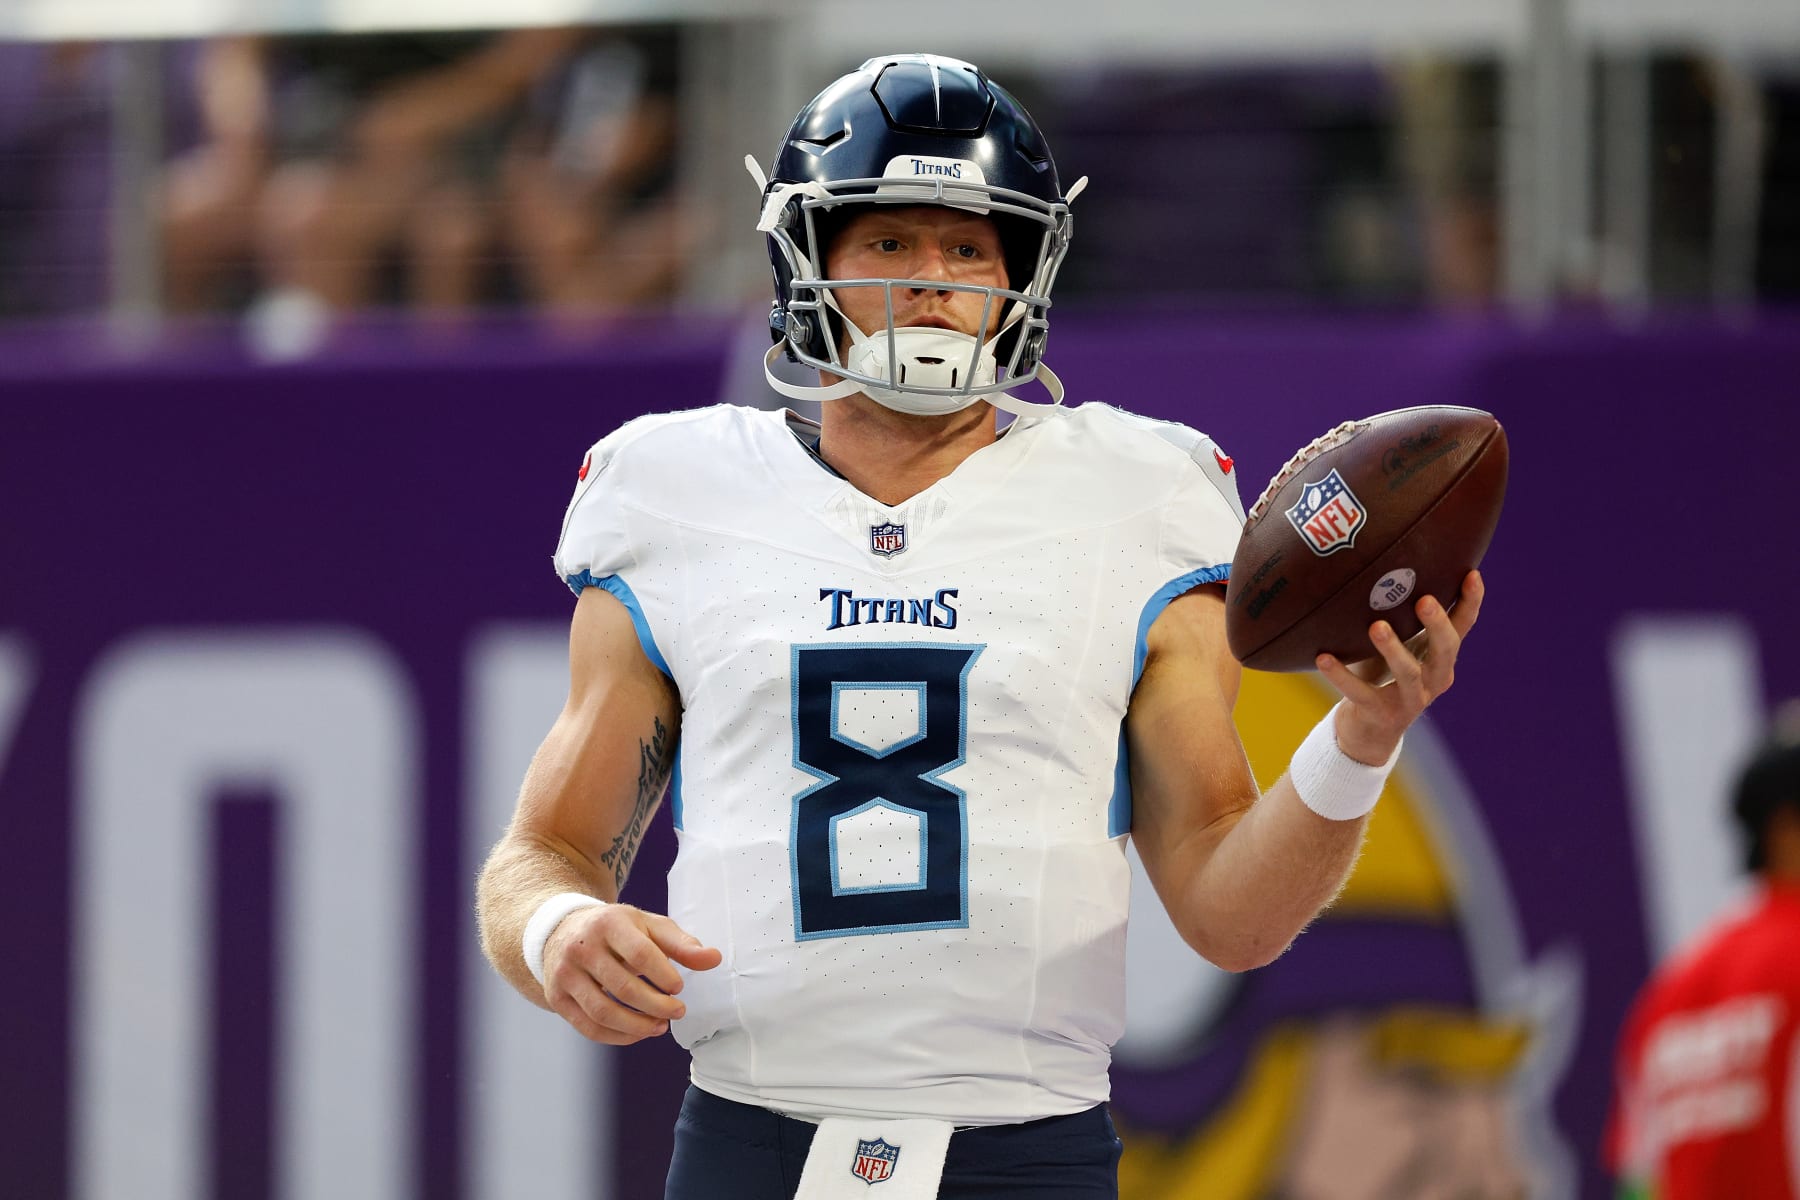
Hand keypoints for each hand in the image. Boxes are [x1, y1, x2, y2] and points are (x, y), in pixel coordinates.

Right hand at [541, 903, 722, 1044]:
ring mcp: (565, 974)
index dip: (664, 975)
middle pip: (623, 987)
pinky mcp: (557, 997)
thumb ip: (681, 944)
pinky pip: (589, 1027)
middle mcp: (581, 948)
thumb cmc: (615, 929)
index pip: (641, 954)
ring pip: (603, 1012)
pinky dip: (617, 1037)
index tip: (679, 987)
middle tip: (677, 1011)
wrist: (562, 929)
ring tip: (660, 1026)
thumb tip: (714, 959)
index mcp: (608, 924)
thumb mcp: (648, 926)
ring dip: (637, 1026)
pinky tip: (638, 1033)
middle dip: (656, 1006)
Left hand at [1314, 570, 1484, 764]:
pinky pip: (1360, 693)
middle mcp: (1434, 679)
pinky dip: (1340, 675)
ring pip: (1408, 673)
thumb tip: (1374, 560)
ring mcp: (1411, 700)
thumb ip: (1394, 615)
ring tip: (1376, 627)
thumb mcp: (1395, 644)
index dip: (1470, 602)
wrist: (1367, 733)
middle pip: (1446, 650)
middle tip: (1424, 600)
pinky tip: (1322, 658)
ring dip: (1393, 649)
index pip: (1463, 627)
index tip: (1471, 573)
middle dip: (1438, 624)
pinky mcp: (1381, 715)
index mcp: (1441, 659)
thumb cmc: (1380, 675)